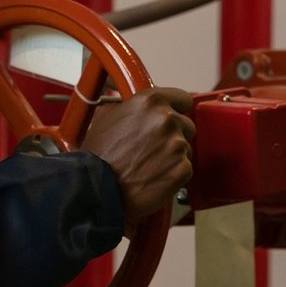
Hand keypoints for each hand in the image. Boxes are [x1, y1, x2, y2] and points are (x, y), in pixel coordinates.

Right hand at [83, 87, 194, 222]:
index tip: (174, 115)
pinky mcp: (182, 168)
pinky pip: (185, 168)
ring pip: (185, 148)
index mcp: (151, 102)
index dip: (176, 108)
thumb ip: (130, 106)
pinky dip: (174, 173)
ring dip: (173, 155)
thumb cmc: (99, 156)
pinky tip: (155, 175)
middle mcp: (166, 119)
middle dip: (174, 135)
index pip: (182, 98)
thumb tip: (139, 106)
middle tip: (153, 147)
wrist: (99, 187)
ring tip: (150, 163)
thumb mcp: (107, 116)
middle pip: (186, 124)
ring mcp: (176, 145)